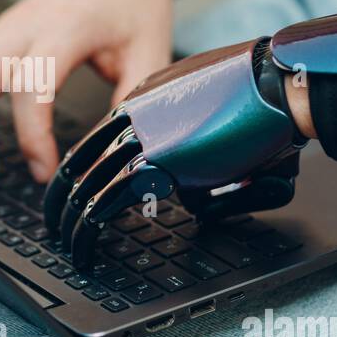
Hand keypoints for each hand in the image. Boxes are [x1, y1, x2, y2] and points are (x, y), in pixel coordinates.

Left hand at [42, 37, 304, 266]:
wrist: (280, 87)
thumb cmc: (264, 110)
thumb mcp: (219, 136)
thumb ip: (198, 165)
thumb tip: (191, 201)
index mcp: (146, 100)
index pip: (97, 139)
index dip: (80, 173)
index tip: (74, 196)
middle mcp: (134, 113)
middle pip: (81, 161)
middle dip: (63, 200)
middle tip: (57, 226)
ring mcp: (139, 135)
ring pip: (86, 183)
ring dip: (71, 220)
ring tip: (67, 245)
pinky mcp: (152, 160)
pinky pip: (104, 201)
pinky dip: (87, 230)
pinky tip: (83, 249)